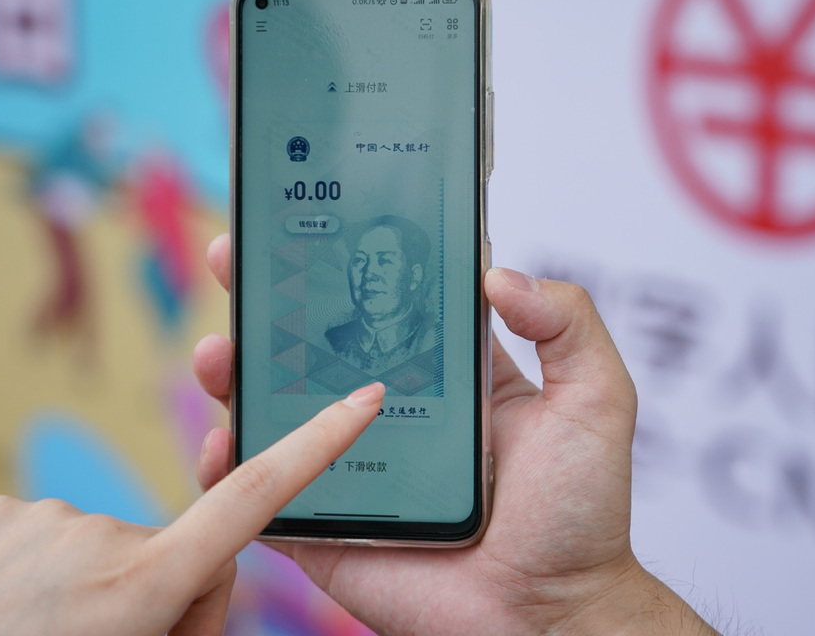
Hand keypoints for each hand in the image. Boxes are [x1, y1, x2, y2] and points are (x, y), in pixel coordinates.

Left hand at [0, 381, 385, 635]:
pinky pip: (58, 534)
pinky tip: (14, 608)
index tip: (363, 398)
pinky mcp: (1, 509)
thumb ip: (192, 612)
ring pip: (113, 545)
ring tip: (47, 634)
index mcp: (143, 583)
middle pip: (178, 549)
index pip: (254, 498)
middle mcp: (103, 535)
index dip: (317, 445)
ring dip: (99, 586)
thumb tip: (206, 567)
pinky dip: (49, 570)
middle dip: (165, 589)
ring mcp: (47, 515)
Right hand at [195, 234, 717, 635]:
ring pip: (277, 412)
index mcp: (445, 376)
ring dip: (235, 374)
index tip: (305, 219)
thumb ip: (568, 324)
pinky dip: (232, 465)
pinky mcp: (328, 527)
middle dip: (267, 303)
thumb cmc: (580, 513)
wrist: (549, 615)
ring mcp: (353, 468)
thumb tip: (499, 273)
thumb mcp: (596, 399)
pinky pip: (267, 491)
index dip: (341, 262)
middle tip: (231, 259)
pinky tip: (220, 437)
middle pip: (313, 347)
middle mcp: (390, 413)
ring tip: (219, 348)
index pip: (382, 303)